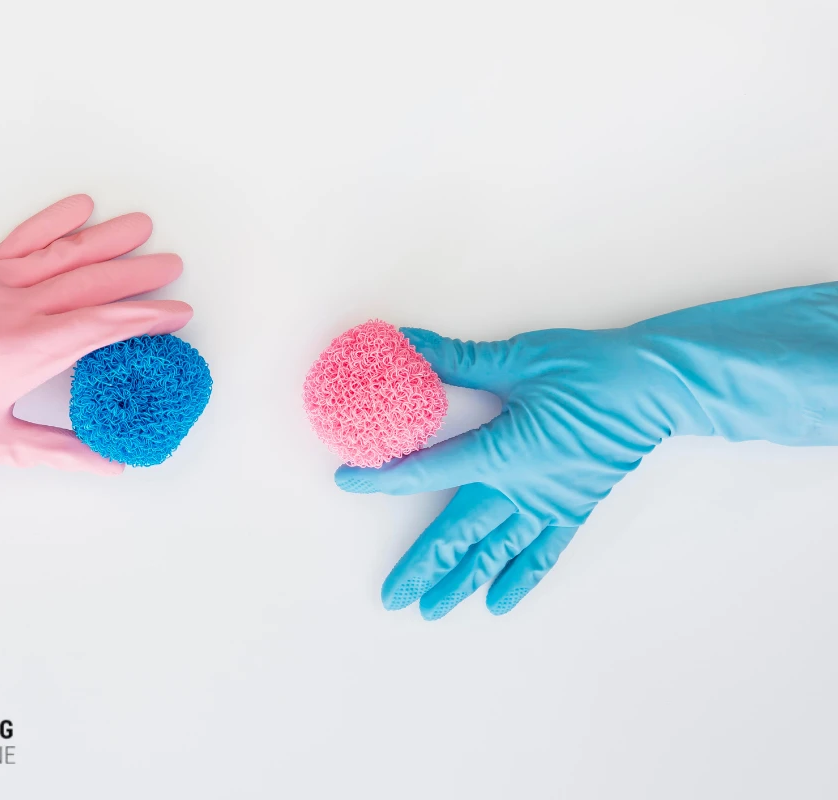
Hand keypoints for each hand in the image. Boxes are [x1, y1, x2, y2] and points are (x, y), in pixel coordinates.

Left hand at [0, 194, 191, 471]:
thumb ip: (60, 452)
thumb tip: (111, 464)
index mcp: (26, 352)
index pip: (101, 327)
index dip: (144, 318)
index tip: (176, 313)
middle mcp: (13, 312)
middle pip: (89, 284)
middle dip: (136, 274)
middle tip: (173, 265)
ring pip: (59, 255)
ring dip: (103, 240)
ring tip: (141, 226)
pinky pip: (18, 243)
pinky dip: (50, 224)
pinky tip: (78, 209)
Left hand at [335, 284, 837, 617]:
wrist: (657, 388)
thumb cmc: (591, 370)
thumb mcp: (520, 359)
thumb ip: (458, 360)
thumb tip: (406, 343)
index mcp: (505, 451)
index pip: (429, 469)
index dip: (384, 477)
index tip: (349, 482)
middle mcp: (523, 488)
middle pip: (460, 533)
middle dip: (423, 566)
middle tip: (393, 596)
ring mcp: (549, 504)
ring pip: (496, 552)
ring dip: (461, 581)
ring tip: (431, 610)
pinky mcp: (573, 508)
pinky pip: (542, 553)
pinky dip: (519, 578)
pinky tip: (498, 603)